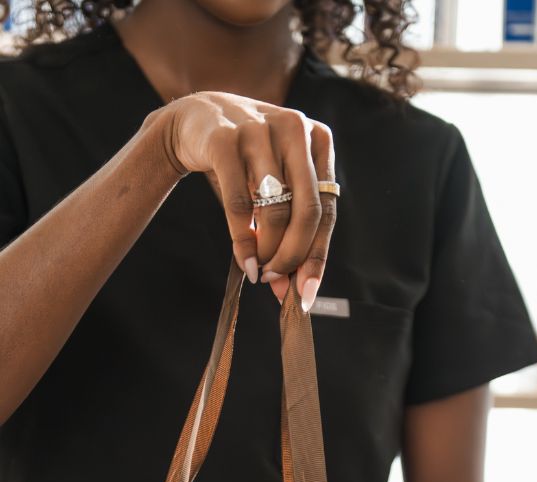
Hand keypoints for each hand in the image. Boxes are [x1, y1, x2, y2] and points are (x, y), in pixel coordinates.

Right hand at [151, 92, 335, 310]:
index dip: (318, 253)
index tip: (307, 290)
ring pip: (276, 209)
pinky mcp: (224, 140)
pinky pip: (240, 204)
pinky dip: (244, 240)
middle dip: (295, 256)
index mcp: (318, 139)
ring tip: (262, 271)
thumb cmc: (245, 159)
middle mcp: (295, 129)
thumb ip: (290, 226)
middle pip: (307, 210)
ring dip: (270, 250)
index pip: (327, 208)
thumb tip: (293, 287)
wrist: (193, 120)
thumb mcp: (275, 183)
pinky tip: (246, 261)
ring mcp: (259, 131)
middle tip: (279, 282)